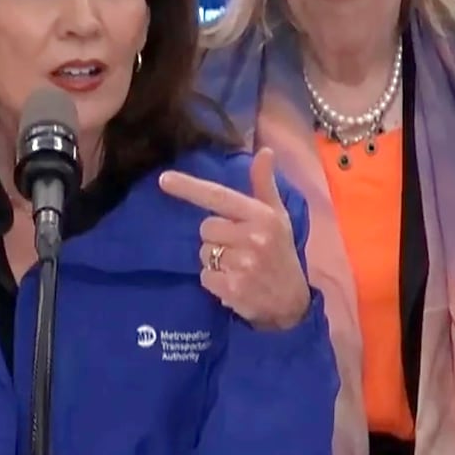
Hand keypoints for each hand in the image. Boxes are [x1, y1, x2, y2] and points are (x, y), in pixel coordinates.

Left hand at [158, 147, 311, 330]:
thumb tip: (265, 151)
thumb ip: (264, 185)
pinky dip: (214, 281)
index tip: (163, 179)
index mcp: (263, 216)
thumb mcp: (278, 217)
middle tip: (239, 248)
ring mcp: (242, 264)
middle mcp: (253, 238)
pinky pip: (204, 276)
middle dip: (216, 237)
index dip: (190, 187)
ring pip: (204, 253)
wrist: (291, 303)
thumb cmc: (281, 253)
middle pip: (205, 228)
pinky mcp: (232, 288)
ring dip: (215, 261)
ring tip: (239, 267)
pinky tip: (234, 283)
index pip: (219, 196)